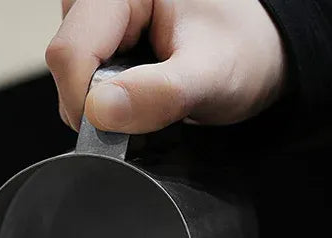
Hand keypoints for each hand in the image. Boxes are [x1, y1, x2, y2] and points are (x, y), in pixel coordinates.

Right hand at [45, 0, 287, 132]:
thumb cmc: (246, 50)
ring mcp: (103, 12)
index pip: (70, 49)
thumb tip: (100, 111)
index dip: (82, 100)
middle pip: (66, 58)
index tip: (114, 130)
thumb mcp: (213, 74)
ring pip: (71, 68)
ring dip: (101, 99)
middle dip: (95, 101)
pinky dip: (106, 96)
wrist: (264, 49)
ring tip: (148, 96)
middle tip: (145, 110)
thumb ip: (160, 94)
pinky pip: (83, 72)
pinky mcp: (105, 32)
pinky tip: (138, 92)